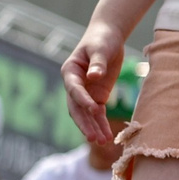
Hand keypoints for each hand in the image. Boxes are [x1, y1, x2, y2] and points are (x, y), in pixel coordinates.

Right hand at [61, 23, 124, 145]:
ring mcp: (85, 93)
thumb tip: (94, 77)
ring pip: (86, 115)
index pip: (74, 89)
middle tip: (93, 137)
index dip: (83, 100)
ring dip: (94, 128)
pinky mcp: (97, 97)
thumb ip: (98, 63)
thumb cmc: (102, 39)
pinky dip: (102, 124)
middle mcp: (74, 85)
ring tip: (103, 142)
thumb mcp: (101, 48)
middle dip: (85, 123)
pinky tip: (108, 136)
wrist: (108, 37)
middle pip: (76, 108)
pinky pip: (98, 114)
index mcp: (70, 71)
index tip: (94, 109)